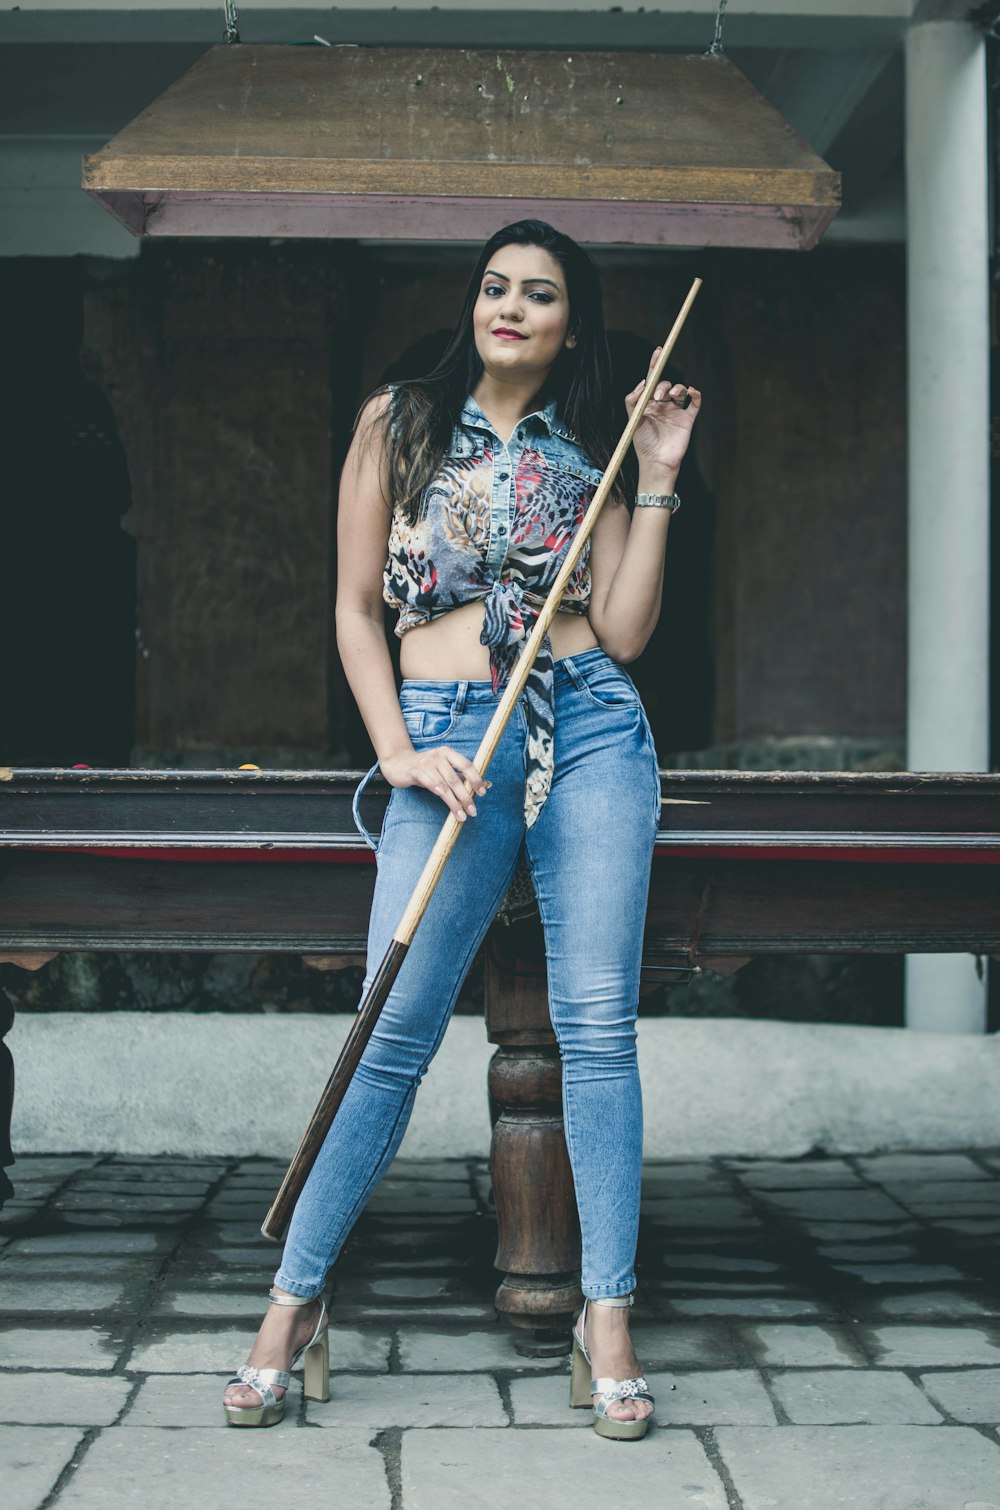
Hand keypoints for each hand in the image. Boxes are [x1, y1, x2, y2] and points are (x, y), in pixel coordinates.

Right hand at [379, 746, 489, 821]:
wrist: (398, 764)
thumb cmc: (425, 769)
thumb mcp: (444, 770)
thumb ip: (461, 777)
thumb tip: (486, 785)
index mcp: (448, 753)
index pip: (466, 765)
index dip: (476, 779)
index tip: (482, 793)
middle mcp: (438, 756)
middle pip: (456, 779)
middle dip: (466, 797)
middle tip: (473, 811)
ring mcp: (426, 763)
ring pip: (444, 785)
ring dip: (454, 802)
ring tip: (462, 815)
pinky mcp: (415, 771)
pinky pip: (429, 783)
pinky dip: (438, 792)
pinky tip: (445, 800)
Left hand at [625, 346, 701, 476]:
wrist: (657, 463)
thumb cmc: (643, 444)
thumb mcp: (633, 421)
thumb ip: (633, 402)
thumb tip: (642, 384)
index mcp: (649, 404)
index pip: (652, 380)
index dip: (655, 365)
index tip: (658, 351)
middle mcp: (663, 405)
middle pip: (666, 384)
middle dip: (662, 385)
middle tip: (658, 397)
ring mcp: (676, 411)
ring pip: (681, 390)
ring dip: (677, 388)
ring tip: (671, 397)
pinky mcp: (688, 419)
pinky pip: (695, 402)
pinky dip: (696, 394)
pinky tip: (691, 392)